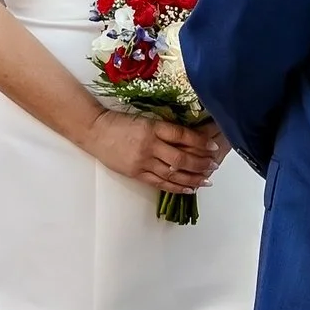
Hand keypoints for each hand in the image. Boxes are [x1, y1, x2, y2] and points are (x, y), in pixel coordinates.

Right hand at [85, 104, 228, 194]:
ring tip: (207, 180)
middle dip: (201, 163)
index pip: (182, 136)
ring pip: (173, 173)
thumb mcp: (145, 120)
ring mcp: (143, 161)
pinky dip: (176, 187)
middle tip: (214, 165)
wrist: (95, 131)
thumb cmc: (121, 123)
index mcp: (153, 127)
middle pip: (181, 158)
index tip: (214, 146)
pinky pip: (160, 183)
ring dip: (193, 178)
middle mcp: (150, 145)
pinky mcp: (136, 173)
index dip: (200, 142)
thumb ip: (164, 130)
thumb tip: (190, 140)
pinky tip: (189, 188)